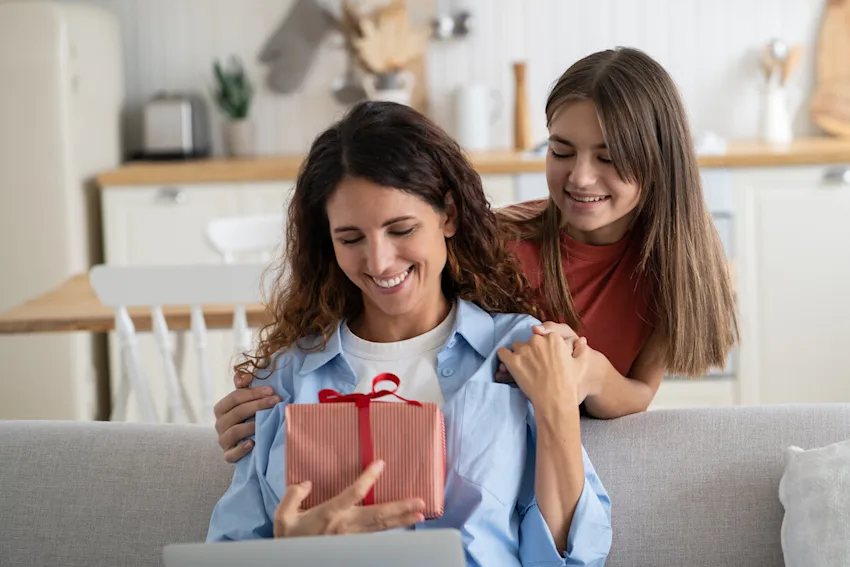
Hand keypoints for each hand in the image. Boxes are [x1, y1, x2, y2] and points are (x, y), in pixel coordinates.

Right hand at [214, 371, 281, 462]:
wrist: (247, 443)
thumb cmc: (247, 418)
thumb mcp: (246, 402)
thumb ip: (244, 388)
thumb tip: (243, 375)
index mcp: (221, 408)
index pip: (235, 397)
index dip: (254, 392)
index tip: (272, 390)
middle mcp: (219, 424)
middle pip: (238, 412)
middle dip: (258, 405)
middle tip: (277, 401)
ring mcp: (223, 441)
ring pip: (235, 431)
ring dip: (251, 425)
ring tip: (266, 420)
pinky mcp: (228, 456)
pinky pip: (231, 454)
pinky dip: (241, 450)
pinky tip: (252, 443)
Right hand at [274, 460, 425, 537]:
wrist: (291, 560)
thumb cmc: (289, 538)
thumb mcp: (283, 515)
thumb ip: (293, 495)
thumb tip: (306, 483)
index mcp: (330, 513)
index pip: (354, 493)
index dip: (369, 478)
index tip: (381, 463)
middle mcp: (346, 525)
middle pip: (378, 514)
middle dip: (401, 508)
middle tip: (420, 502)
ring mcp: (352, 537)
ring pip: (381, 527)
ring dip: (402, 520)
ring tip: (420, 514)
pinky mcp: (354, 544)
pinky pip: (376, 535)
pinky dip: (391, 529)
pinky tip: (403, 525)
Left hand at [497, 332, 587, 409]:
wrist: (555, 400)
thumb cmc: (569, 384)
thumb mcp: (580, 365)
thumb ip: (581, 350)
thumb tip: (581, 339)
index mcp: (554, 338)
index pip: (543, 336)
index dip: (543, 348)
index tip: (544, 358)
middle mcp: (538, 340)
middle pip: (529, 340)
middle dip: (530, 350)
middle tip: (533, 365)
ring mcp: (524, 350)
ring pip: (516, 346)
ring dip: (518, 354)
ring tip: (522, 367)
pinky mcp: (513, 361)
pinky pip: (502, 352)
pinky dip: (503, 357)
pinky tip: (507, 365)